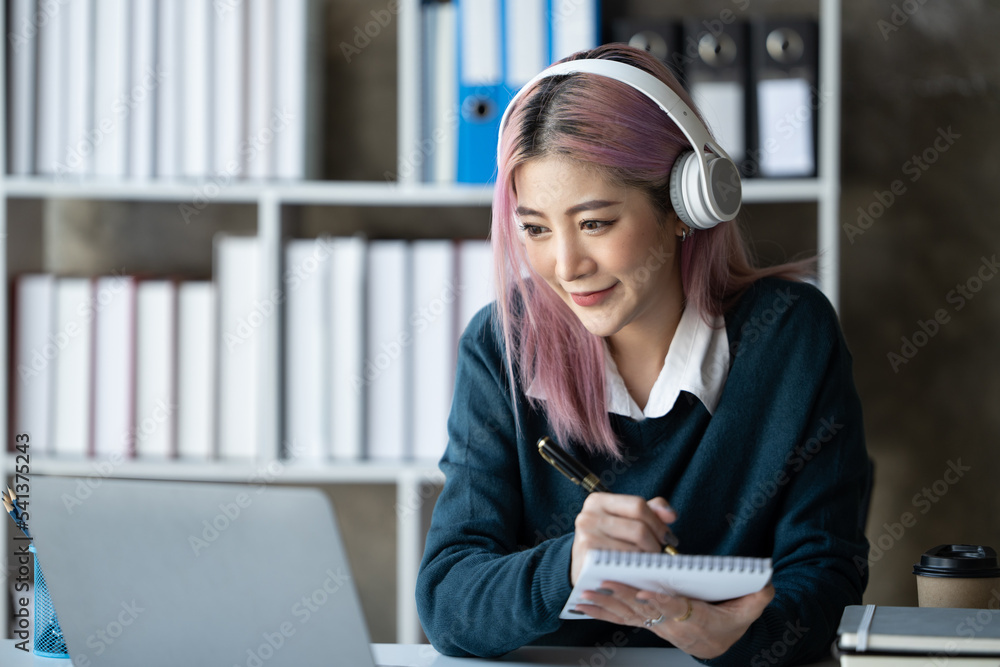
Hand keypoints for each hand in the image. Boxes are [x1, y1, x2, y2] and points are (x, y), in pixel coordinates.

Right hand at [570, 494, 676, 585]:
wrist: (582, 569)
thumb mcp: (625, 521)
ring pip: (634, 549)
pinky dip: (636, 570)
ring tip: (648, 564)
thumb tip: (671, 514)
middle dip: (656, 544)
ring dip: (647, 560)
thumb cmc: (608, 543)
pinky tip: (638, 572)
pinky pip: (624, 564)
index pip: (638, 505)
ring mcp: (586, 536)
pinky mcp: (588, 558)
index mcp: (598, 501)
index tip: (667, 538)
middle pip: (639, 528)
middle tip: (660, 555)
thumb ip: (650, 512)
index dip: (658, 523)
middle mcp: (589, 515)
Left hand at [574, 583, 774, 659]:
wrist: (717, 645)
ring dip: (605, 605)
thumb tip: (765, 583)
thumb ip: (756, 598)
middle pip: (644, 610)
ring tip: (585, 593)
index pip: (676, 609)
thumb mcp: (748, 612)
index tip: (646, 594)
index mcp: (694, 619)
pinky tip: (582, 604)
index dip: (661, 603)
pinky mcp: (645, 621)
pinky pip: (619, 617)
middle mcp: (670, 624)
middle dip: (623, 597)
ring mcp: (655, 624)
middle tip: (605, 583)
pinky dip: (600, 610)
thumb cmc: (728, 624)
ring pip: (626, 615)